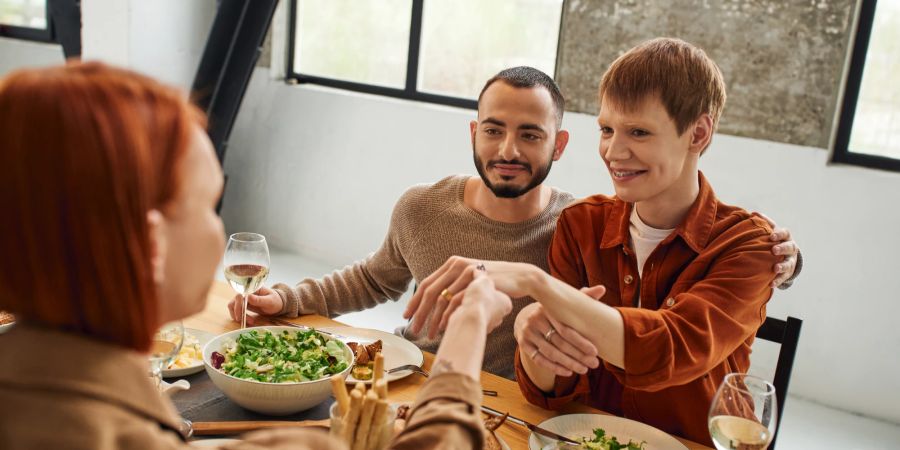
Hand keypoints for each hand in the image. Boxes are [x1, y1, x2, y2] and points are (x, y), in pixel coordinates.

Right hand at [226, 286, 283, 324]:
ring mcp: (243, 299)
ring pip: (232, 307)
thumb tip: (248, 296)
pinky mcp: (242, 305)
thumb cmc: (274, 300)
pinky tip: (247, 321)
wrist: (276, 304)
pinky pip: (235, 311)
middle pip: (234, 301)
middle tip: (245, 321)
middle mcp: (245, 293)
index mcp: (251, 289)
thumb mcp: (270, 301)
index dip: (239, 304)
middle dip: (238, 312)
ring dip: (238, 315)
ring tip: (249, 322)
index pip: (240, 295)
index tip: (242, 314)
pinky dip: (239, 317)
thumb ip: (260, 299)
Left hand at [402, 256, 537, 336]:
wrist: (518, 277)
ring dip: (434, 319)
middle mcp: (455, 264)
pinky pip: (458, 299)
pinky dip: (450, 315)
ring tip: (430, 334)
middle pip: (429, 291)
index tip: (407, 316)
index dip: (415, 301)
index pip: (426, 284)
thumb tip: (437, 307)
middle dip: (419, 312)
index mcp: (450, 265)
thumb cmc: (493, 284)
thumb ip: (454, 290)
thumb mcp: (469, 284)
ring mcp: (466, 269)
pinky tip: (446, 327)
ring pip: (442, 297)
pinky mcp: (477, 277)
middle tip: (413, 329)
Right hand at [514, 302, 599, 376]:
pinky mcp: (523, 344)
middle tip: (594, 364)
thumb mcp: (564, 303)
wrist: (526, 316)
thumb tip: (601, 289)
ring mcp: (527, 333)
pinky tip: (568, 372)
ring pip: (550, 353)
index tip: (595, 351)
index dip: (581, 342)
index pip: (566, 329)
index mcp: (547, 309)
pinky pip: (539, 360)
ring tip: (584, 369)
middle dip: (578, 355)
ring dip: (569, 363)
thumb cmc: (553, 310)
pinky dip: (555, 368)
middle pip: (559, 343)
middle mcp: (535, 320)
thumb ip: (582, 296)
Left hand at [757, 213, 799, 287]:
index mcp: (786, 237)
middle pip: (789, 247)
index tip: (772, 236)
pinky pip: (784, 278)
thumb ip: (765, 223)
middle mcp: (791, 249)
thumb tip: (753, 213)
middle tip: (774, 250)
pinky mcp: (788, 273)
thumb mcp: (772, 231)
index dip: (779, 234)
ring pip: (789, 264)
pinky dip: (778, 281)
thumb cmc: (776, 241)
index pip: (785, 233)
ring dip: (782, 266)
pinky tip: (771, 284)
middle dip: (782, 249)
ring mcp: (791, 261)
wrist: (787, 257)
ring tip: (775, 268)